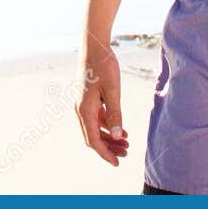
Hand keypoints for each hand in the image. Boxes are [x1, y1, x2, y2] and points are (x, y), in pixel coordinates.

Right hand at [75, 38, 128, 165]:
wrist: (94, 45)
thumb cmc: (104, 65)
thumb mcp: (113, 90)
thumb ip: (115, 114)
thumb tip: (118, 136)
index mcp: (84, 110)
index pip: (93, 140)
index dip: (105, 154)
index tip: (118, 163)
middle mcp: (80, 109)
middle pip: (93, 136)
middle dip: (109, 147)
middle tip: (127, 153)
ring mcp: (83, 103)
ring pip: (95, 128)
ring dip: (109, 137)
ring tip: (126, 143)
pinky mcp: (88, 97)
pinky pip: (96, 118)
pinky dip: (108, 126)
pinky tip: (121, 129)